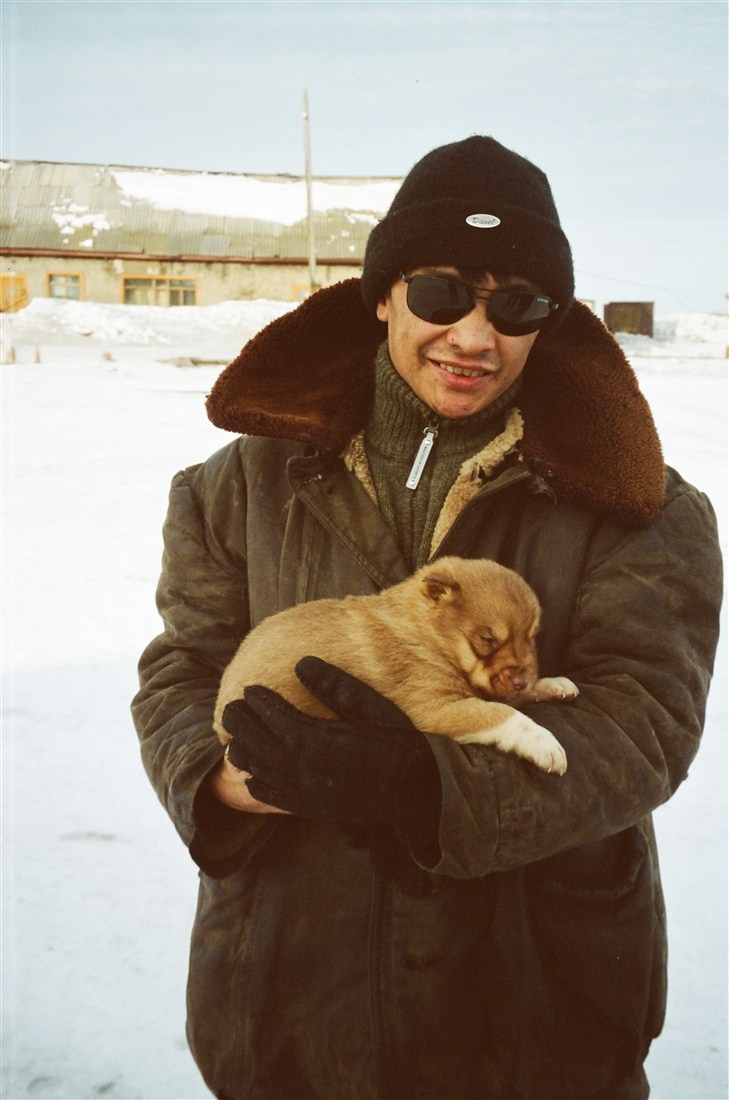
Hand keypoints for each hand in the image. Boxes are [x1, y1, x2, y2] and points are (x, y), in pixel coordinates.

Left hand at [222, 657, 435, 825]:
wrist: (417, 796)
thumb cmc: (400, 744)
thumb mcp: (373, 707)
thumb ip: (336, 686)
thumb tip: (302, 663)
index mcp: (317, 740)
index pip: (275, 716)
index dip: (259, 702)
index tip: (249, 688)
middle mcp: (304, 767)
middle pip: (259, 743)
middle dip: (242, 724)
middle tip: (230, 709)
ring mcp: (306, 790)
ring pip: (261, 771)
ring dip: (244, 753)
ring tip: (234, 740)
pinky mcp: (313, 808)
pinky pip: (276, 798)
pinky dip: (259, 786)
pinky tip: (251, 779)